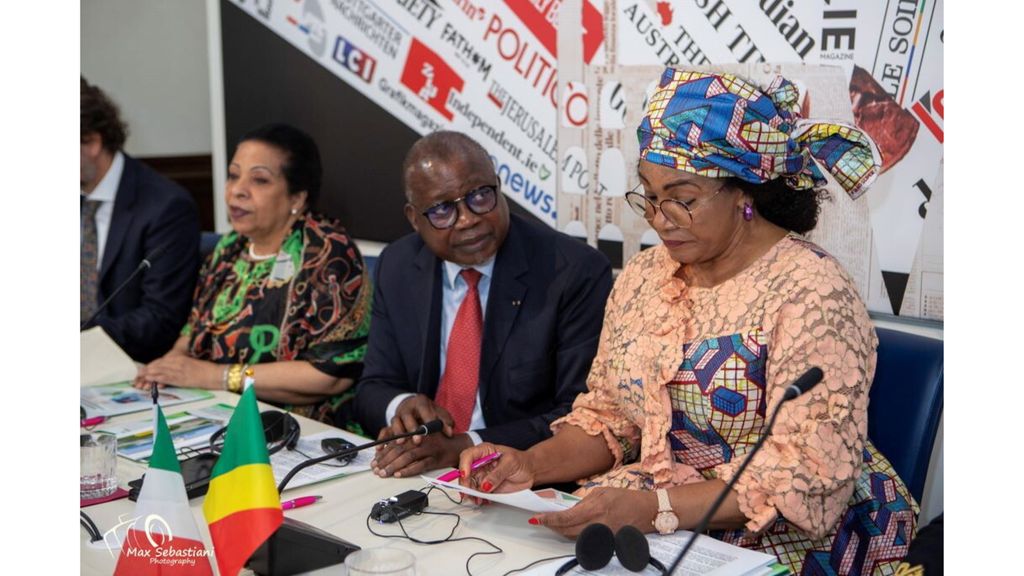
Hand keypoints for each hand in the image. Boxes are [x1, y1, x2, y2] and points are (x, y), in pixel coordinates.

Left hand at [133, 355, 218, 389]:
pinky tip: (150, 379)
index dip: (152, 365)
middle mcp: (177, 363)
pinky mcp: (181, 378)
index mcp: (180, 358)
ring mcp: (179, 371)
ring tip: (140, 376)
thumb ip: (181, 365)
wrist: (214, 374)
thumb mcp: (191, 364)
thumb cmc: (205, 370)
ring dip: (149, 374)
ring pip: (160, 371)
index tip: (145, 368)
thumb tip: (171, 370)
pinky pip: (166, 377)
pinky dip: (157, 378)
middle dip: (148, 369)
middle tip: (138, 374)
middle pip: (159, 365)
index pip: (162, 361)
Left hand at [371, 433, 471, 477]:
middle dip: (385, 461)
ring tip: (383, 473)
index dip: (384, 452)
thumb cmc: (437, 443)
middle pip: (399, 450)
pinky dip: (408, 470)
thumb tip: (385, 451)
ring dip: (393, 466)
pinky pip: (420, 466)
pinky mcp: (435, 460)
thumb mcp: (421, 439)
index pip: (396, 443)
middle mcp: (421, 440)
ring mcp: (429, 450)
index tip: (375, 461)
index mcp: (415, 434)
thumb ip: (406, 443)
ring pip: (407, 457)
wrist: (457, 446)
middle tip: (376, 470)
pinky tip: (398, 474)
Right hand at [382, 394, 454, 446]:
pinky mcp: (390, 425)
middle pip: (407, 417)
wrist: (414, 407)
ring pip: (394, 423)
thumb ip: (445, 421)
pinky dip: (382, 440)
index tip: (432, 431)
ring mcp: (397, 417)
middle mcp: (407, 409)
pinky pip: (384, 431)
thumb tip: (450, 433)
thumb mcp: (439, 413)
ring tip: (400, 443)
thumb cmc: (430, 412)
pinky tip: (380, 449)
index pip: (424, 409)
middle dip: (412, 429)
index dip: (428, 420)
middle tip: (417, 440)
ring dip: (397, 433)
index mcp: (420, 402)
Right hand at [457, 443, 534, 502]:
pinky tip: (483, 500)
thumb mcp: (511, 463)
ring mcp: (482, 476)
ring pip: (469, 485)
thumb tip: (485, 485)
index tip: (465, 475)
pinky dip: (478, 498)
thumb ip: (497, 474)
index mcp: (484, 451)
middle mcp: (480, 463)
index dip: (464, 465)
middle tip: (469, 492)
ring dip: (471, 493)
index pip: (468, 455)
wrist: (529, 472)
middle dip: (465, 484)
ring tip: (478, 499)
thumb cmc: (521, 461)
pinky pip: (477, 493)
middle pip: (465, 472)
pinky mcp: (486, 487)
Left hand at [527, 487, 657, 538]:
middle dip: (553, 527)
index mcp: (597, 508)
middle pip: (568, 531)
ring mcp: (604, 535)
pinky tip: (572, 530)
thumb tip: (569, 509)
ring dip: (562, 532)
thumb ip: (585, 501)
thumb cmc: (628, 498)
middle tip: (543, 521)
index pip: (566, 517)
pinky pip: (587, 541)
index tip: (538, 518)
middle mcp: (599, 524)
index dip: (550, 519)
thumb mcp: (604, 491)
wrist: (649, 511)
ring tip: (555, 524)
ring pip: (575, 538)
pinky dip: (576, 536)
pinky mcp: (608, 543)